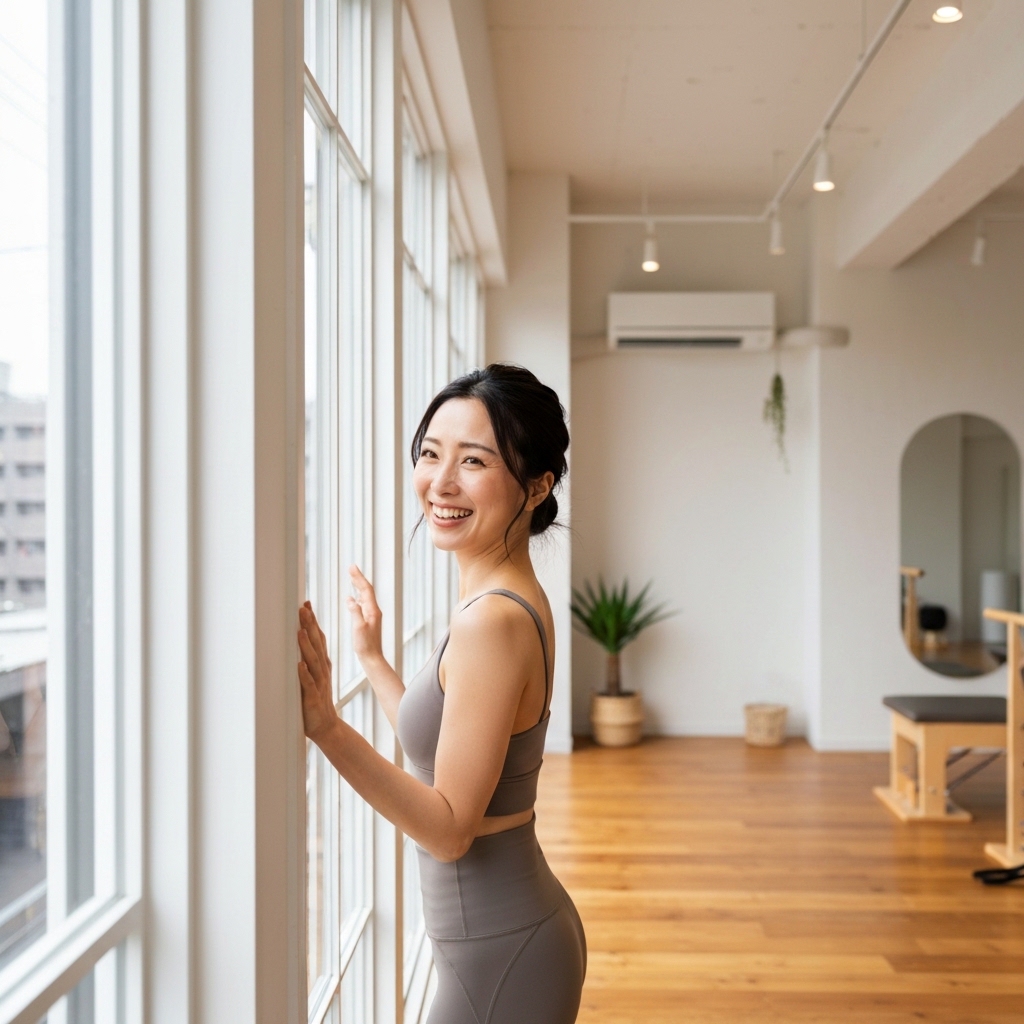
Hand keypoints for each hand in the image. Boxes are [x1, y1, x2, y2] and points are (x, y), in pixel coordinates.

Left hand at [297, 602, 337, 744]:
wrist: (326, 726)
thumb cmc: (315, 700)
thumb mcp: (313, 676)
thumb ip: (309, 659)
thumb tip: (302, 638)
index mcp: (321, 664)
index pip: (318, 638)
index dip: (312, 621)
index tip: (306, 604)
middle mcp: (321, 671)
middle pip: (316, 644)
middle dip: (310, 626)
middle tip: (303, 608)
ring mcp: (318, 684)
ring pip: (312, 661)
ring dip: (306, 646)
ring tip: (300, 630)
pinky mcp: (312, 699)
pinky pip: (308, 685)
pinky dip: (304, 674)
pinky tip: (299, 665)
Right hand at [347, 565, 383, 665]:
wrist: (372, 658)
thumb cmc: (365, 645)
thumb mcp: (358, 628)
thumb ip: (355, 612)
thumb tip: (350, 598)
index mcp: (373, 611)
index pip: (366, 589)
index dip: (358, 577)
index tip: (352, 567)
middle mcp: (374, 611)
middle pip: (366, 591)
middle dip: (358, 579)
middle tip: (351, 568)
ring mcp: (372, 616)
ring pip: (365, 597)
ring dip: (358, 586)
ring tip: (352, 578)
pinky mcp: (369, 621)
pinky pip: (363, 604)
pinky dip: (358, 597)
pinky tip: (354, 598)